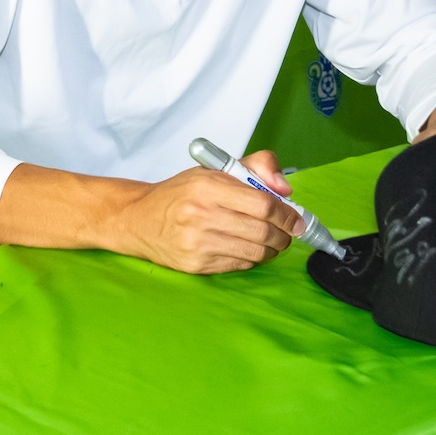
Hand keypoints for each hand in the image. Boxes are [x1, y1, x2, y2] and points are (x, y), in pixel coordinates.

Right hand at [110, 151, 302, 274]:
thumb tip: (285, 190)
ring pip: (255, 252)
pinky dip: (253, 259)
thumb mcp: (214, 169)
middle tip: (288, 233)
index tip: (296, 218)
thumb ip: (255, 169)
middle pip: (263, 231)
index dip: (287, 214)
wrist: (138, 218)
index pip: (263, 204)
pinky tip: (250, 250)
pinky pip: (239, 265)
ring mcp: (198, 243)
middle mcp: (202, 215)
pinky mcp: (196, 265)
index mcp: (208, 186)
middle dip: (284, 235)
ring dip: (272, 250)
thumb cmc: (180, 193)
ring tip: (273, 242)